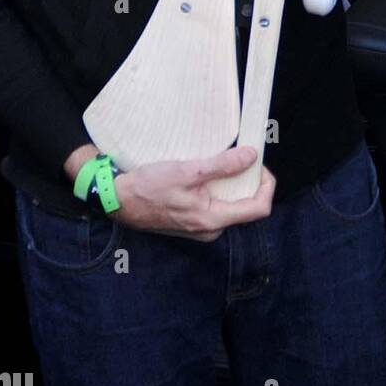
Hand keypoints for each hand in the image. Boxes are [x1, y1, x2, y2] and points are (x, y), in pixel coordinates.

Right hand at [111, 146, 274, 240]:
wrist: (119, 200)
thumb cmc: (149, 187)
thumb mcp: (188, 171)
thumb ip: (221, 165)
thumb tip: (251, 156)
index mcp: (212, 220)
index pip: (259, 209)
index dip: (266, 185)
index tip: (259, 164)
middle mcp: (211, 229)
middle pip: (247, 206)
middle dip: (250, 181)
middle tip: (243, 157)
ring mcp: (202, 228)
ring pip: (232, 205)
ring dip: (234, 183)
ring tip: (225, 162)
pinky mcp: (193, 222)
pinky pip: (218, 205)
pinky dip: (220, 188)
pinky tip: (209, 173)